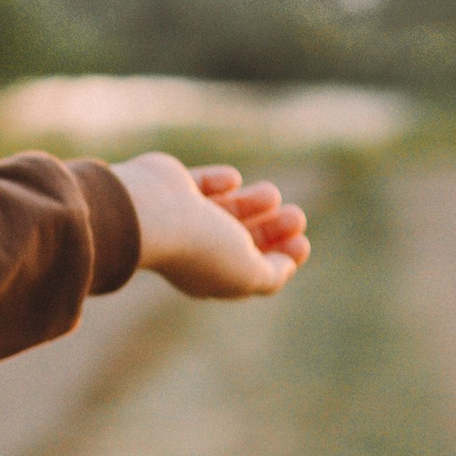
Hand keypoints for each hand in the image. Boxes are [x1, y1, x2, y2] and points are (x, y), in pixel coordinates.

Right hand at [116, 152, 310, 297]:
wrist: (152, 214)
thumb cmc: (200, 247)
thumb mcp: (247, 273)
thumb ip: (271, 275)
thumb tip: (287, 264)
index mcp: (206, 277)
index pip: (248, 269)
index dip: (279, 257)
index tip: (302, 243)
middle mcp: (192, 249)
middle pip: (239, 239)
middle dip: (272, 229)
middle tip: (297, 215)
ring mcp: (179, 217)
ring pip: (223, 211)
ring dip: (253, 203)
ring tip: (271, 194)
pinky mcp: (170, 187)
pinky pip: (201, 183)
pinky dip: (220, 181)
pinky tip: (232, 179)